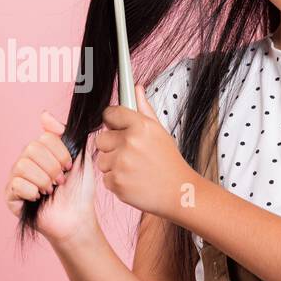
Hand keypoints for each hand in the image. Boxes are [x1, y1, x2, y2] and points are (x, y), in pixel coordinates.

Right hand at [4, 110, 99, 242]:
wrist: (77, 218)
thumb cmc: (79, 190)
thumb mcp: (78, 156)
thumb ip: (63, 133)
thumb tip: (43, 114)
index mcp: (41, 151)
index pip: (44, 138)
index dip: (60, 153)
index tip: (69, 167)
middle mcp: (26, 161)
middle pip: (31, 149)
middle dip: (52, 167)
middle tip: (60, 181)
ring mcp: (17, 178)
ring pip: (23, 165)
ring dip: (43, 180)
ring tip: (50, 190)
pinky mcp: (10, 196)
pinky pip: (16, 184)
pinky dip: (32, 191)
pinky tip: (38, 198)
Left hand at [94, 84, 196, 218]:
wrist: (179, 192)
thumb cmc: (170, 162)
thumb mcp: (160, 131)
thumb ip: (144, 109)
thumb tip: (136, 88)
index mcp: (141, 126)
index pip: (110, 113)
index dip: (113, 122)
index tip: (117, 127)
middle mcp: (129, 142)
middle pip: (101, 138)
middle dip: (112, 146)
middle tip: (131, 154)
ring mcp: (121, 163)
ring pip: (102, 159)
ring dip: (113, 165)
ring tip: (134, 169)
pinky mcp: (116, 182)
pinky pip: (105, 177)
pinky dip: (116, 181)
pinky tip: (133, 180)